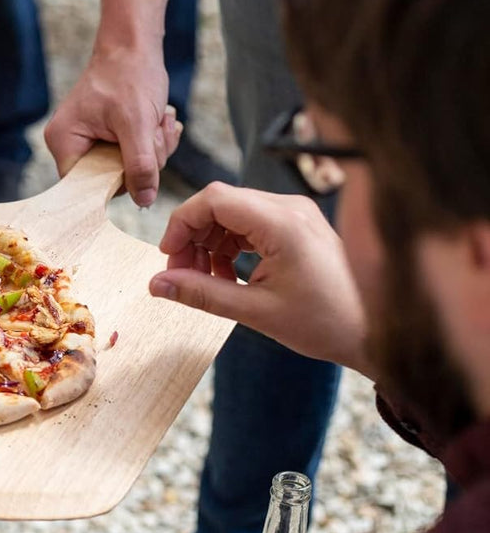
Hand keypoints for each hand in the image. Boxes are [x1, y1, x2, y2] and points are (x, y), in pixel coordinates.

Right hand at [43, 44, 180, 206]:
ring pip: (127, 167)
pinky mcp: (105, 136)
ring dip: (152, 147)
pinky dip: (151, 141)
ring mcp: (88, 140)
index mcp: (64, 142)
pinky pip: (132, 154)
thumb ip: (140, 165)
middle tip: (156, 129)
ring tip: (158, 118)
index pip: (87, 188)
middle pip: (111, 178)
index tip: (142, 159)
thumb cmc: (129, 75)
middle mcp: (70, 144)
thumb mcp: (138, 124)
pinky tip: (158, 119)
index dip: (118, 182)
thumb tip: (143, 201)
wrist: (134, 46)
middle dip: (144, 158)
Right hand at [149, 183, 370, 372]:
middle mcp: (290, 208)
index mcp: (282, 223)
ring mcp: (296, 215)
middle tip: (180, 275)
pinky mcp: (299, 226)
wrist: (376, 333)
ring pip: (232, 214)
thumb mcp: (255, 311)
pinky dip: (230, 247)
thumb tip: (156, 285)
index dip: (181, 224)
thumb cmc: (326, 323)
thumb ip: (201, 294)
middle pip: (220, 203)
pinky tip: (227, 277)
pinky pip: (250, 224)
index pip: (213, 200)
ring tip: (205, 281)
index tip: (168, 257)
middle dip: (192, 236)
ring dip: (210, 244)